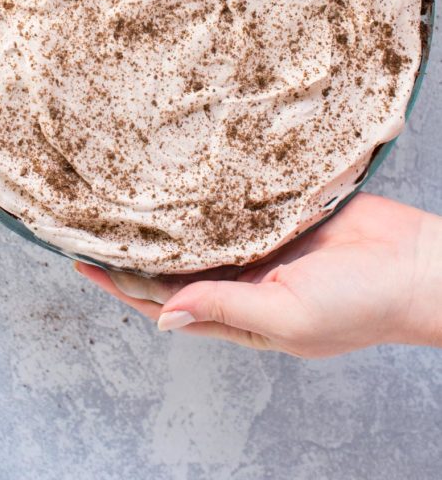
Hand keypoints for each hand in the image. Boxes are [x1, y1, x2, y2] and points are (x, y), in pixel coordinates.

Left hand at [74, 194, 441, 357]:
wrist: (416, 263)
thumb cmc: (362, 305)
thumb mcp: (288, 317)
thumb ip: (226, 309)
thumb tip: (163, 316)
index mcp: (239, 311)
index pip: (163, 299)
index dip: (121, 283)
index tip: (82, 261)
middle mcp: (240, 275)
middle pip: (172, 261)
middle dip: (132, 246)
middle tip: (90, 218)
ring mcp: (257, 240)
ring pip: (196, 228)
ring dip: (163, 217)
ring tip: (122, 193)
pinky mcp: (276, 208)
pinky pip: (230, 199)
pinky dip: (202, 191)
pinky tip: (176, 173)